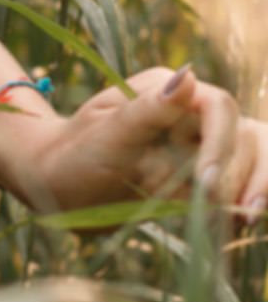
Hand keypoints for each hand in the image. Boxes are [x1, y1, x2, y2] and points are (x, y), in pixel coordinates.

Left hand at [0, 63, 264, 220]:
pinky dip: (240, 204)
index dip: (223, 144)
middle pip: (246, 135)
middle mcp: (187, 116)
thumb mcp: (107, 135)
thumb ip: (149, 111)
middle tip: (245, 214)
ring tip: (245, 222)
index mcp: (166, 91)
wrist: (54, 189)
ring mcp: (195, 149)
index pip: (219, 109)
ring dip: (253, 188)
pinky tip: (236, 225)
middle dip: (252, 172)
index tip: (207, 182)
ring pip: (248, 160)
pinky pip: (233, 188)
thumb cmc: (72, 156)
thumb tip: (188, 76)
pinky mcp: (196, 180)